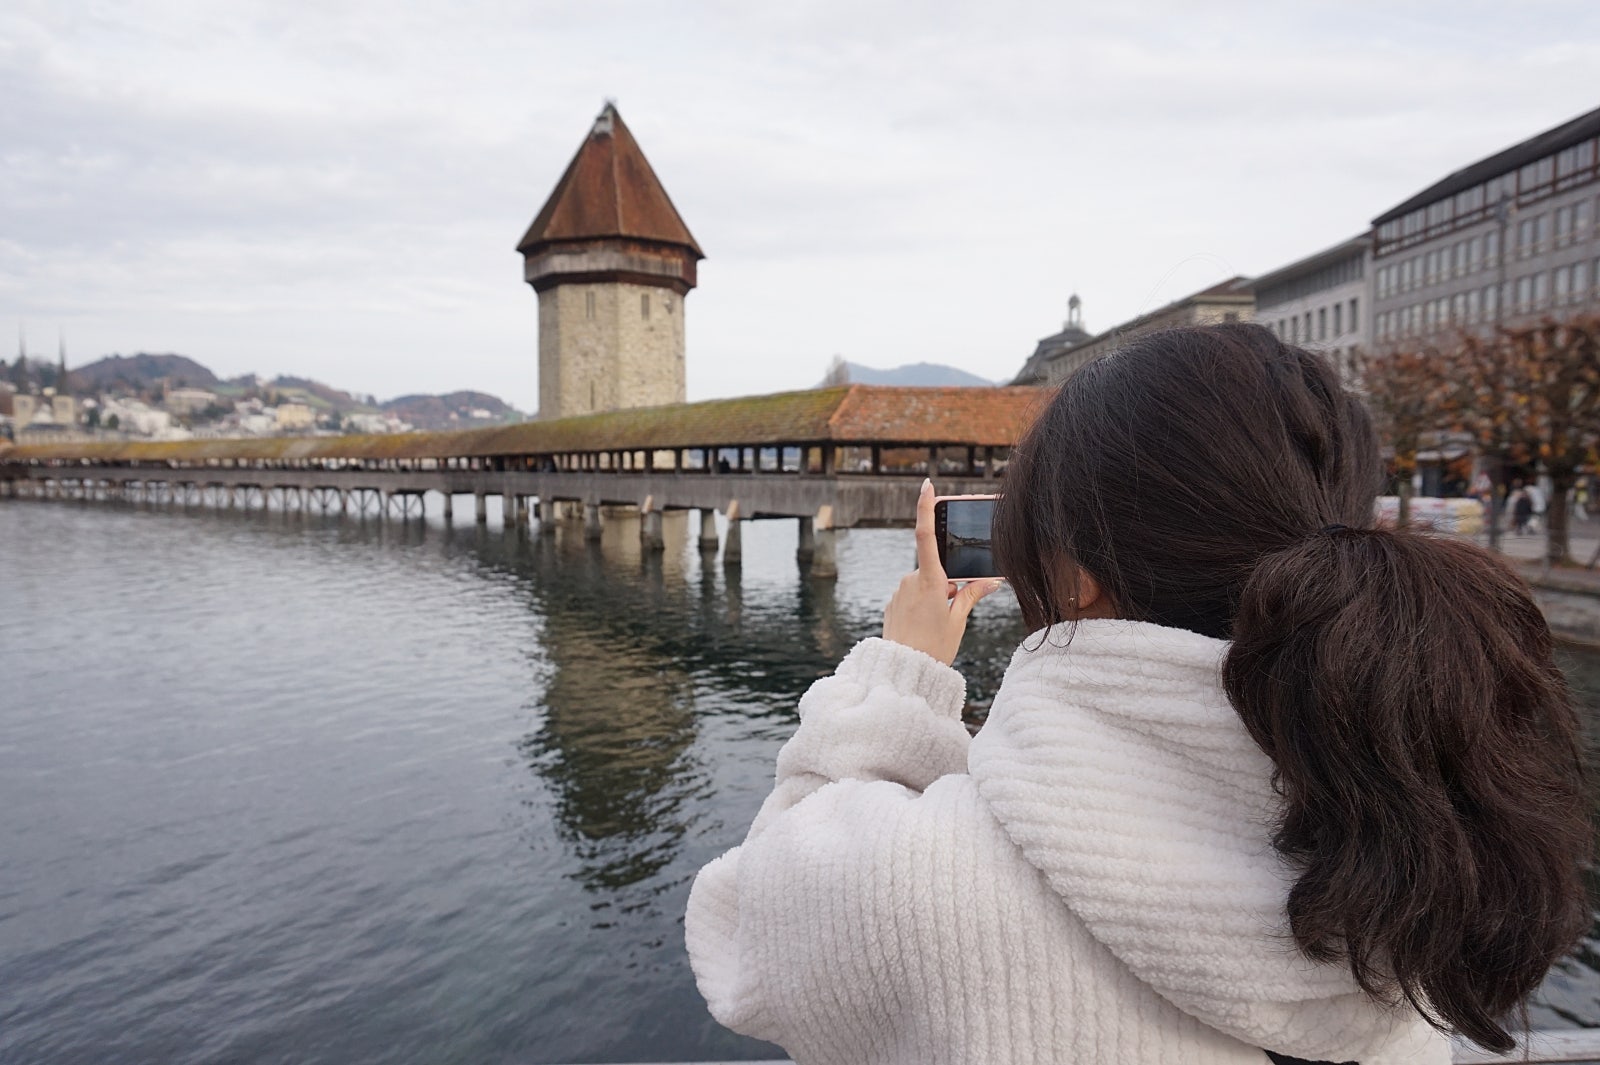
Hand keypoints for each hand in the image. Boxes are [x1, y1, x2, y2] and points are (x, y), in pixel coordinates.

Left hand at [882, 480, 1004, 664]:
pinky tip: (923, 628)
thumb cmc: (935, 648)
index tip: (927, 486)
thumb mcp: (958, 621)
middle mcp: (910, 580)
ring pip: (924, 584)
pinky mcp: (893, 603)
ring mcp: (899, 592)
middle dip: (947, 584)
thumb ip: (971, 595)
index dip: (925, 508)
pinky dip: (922, 606)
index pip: (926, 535)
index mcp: (930, 581)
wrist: (903, 671)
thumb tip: (991, 581)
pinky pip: (912, 597)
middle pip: (935, 570)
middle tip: (950, 612)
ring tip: (936, 626)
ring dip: (935, 597)